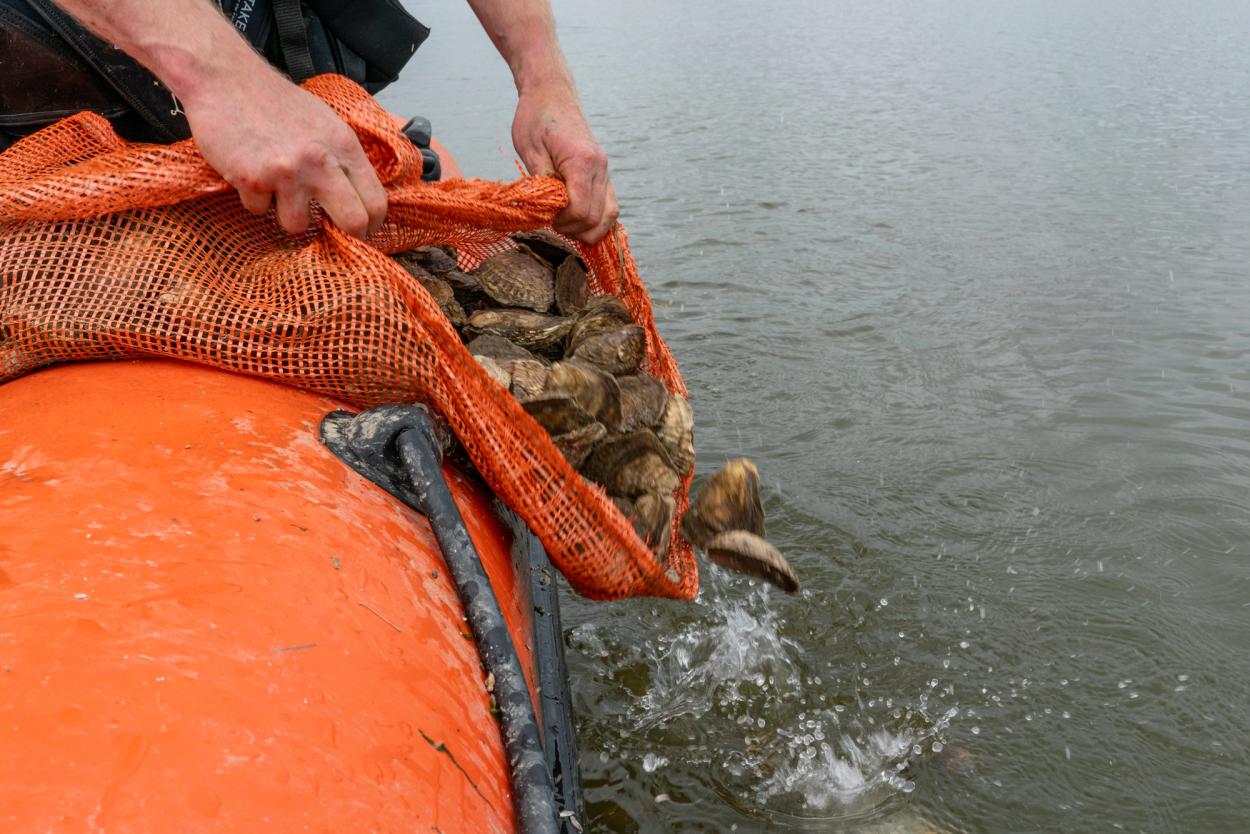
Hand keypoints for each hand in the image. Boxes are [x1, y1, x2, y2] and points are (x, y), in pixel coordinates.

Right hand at [182, 69, 386, 238]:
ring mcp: (287, 172)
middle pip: (353, 222)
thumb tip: (360, 199)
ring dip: (285, 213)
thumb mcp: (325, 123)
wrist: (225, 79)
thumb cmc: (275, 102)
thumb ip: (343, 159)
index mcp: (343, 145)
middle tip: (331, 233)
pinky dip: (254, 198)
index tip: (363, 231)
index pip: (376, 201)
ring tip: (275, 187)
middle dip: (344, 235)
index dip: (372, 224)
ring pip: (297, 225)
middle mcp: (321, 161)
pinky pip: (258, 211)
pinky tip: (250, 171)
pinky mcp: (253, 179)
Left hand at [511, 80, 618, 243]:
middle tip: (551, 221)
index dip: (562, 222)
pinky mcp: (603, 172)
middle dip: (573, 228)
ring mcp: (605, 170)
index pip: (580, 210)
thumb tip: (548, 210)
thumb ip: (541, 181)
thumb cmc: (535, 116)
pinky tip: (577, 219)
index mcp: (582, 161)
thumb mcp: (529, 148)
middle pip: (596, 218)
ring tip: (565, 222)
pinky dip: (596, 219)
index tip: (545, 217)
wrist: (552, 92)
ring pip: (609, 216)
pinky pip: (609, 206)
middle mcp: (600, 167)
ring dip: (587, 228)